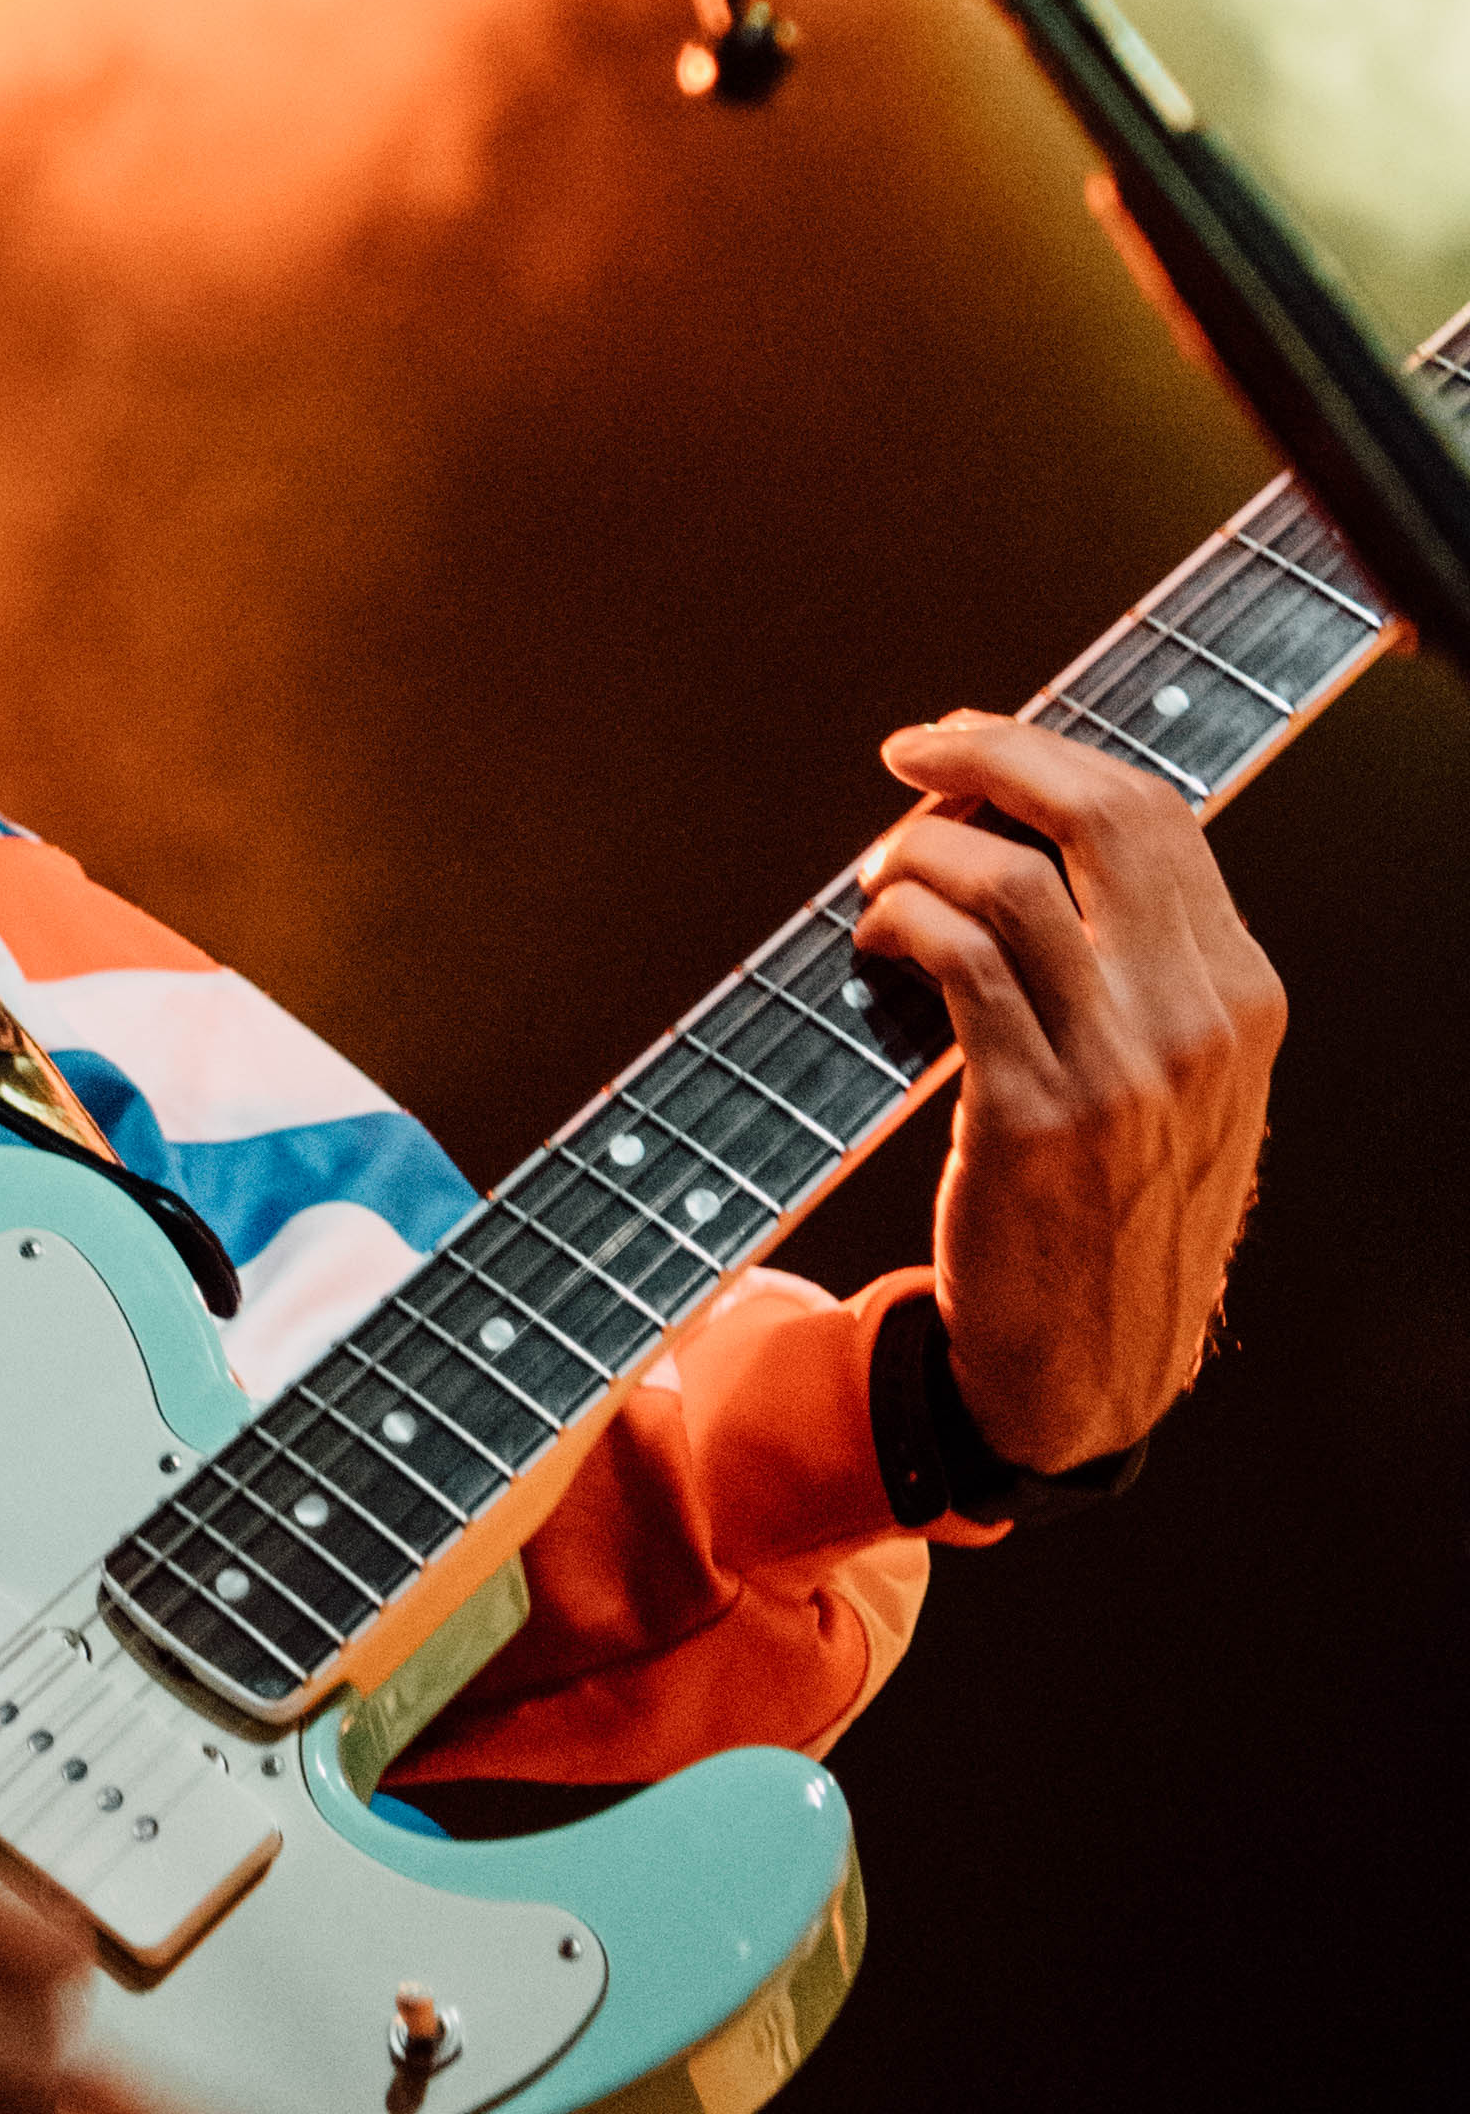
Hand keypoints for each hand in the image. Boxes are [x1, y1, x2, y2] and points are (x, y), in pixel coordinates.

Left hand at [853, 710, 1283, 1474]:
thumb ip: (1144, 970)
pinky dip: (899, 923)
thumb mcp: (1183, 1085)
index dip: (1047, 755)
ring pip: (1010, 879)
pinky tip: (874, 942)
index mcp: (1240, 996)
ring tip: (880, 877)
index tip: (970, 742)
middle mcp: (1196, 1021)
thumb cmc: (1118, 1214)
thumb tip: (1032, 839)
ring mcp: (1121, 1070)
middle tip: (912, 753)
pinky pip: (956, 962)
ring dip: (920, 849)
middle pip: (1100, 815)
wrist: (1093, 1371)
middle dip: (989, 752)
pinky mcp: (1031, 1117)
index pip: (1155, 814)